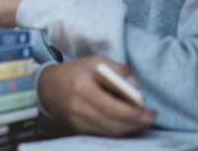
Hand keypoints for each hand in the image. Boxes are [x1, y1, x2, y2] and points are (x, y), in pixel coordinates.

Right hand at [38, 56, 156, 136]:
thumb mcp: (94, 61)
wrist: (46, 87)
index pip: (112, 107)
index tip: (150, 111)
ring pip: (109, 132)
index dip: (133, 113)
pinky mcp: (77, 130)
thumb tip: (136, 84)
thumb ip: (117, 69)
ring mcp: (76, 122)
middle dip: (136, 123)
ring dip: (129, 129)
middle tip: (151, 118)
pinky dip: (118, 132)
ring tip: (142, 122)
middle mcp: (78, 107)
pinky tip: (127, 125)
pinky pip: (102, 135)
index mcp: (82, 88)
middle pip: (113, 123)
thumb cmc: (73, 72)